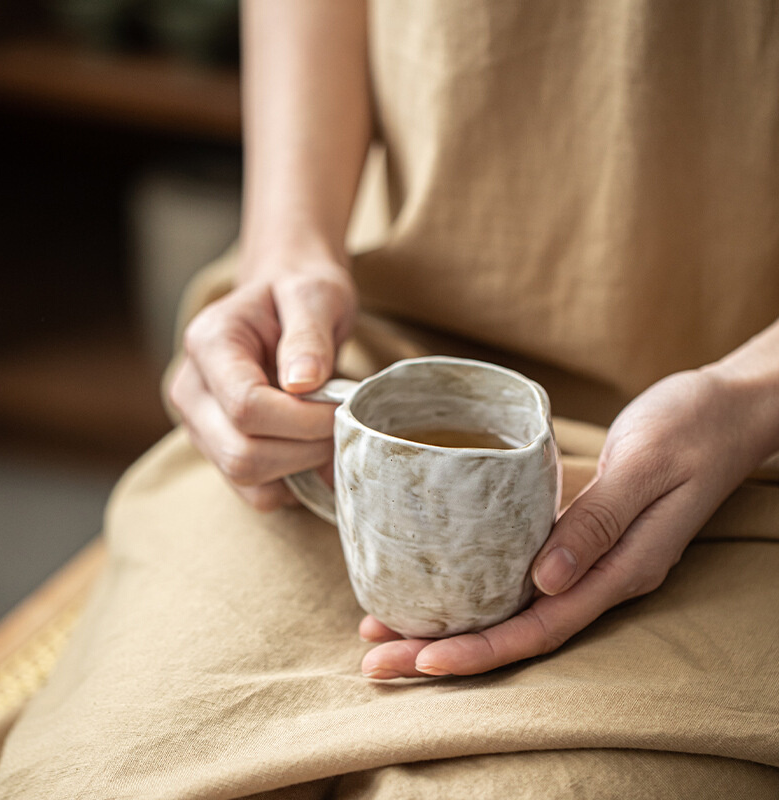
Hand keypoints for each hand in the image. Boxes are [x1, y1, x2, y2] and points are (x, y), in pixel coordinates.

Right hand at [170, 250, 356, 510]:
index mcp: (209, 343)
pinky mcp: (217, 448)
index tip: (342, 406)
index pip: (247, 406)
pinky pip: (252, 491)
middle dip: (304, 449)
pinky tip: (312, 451)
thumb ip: (309, 336)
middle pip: (241, 454)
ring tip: (328, 434)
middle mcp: (191, 389)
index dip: (302, 419)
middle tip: (341, 424)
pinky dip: (290, 483)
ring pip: (246, 479)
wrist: (283, 295)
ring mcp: (199, 424)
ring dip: (300, 468)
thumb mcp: (315, 295)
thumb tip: (303, 383)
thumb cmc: (300, 291)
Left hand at [360, 366, 769, 677]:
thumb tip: (544, 579)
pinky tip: (434, 569)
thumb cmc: (692, 427)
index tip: (420, 659)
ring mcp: (584, 551)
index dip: (480, 649)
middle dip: (446, 647)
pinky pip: (518, 560)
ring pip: (509, 598)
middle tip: (376, 656)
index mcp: (621, 568)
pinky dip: (473, 572)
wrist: (724, 407)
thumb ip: (600, 521)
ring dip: (450, 615)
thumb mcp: (647, 465)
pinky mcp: (574, 524)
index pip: (541, 627)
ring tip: (385, 621)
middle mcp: (597, 571)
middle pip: (514, 625)